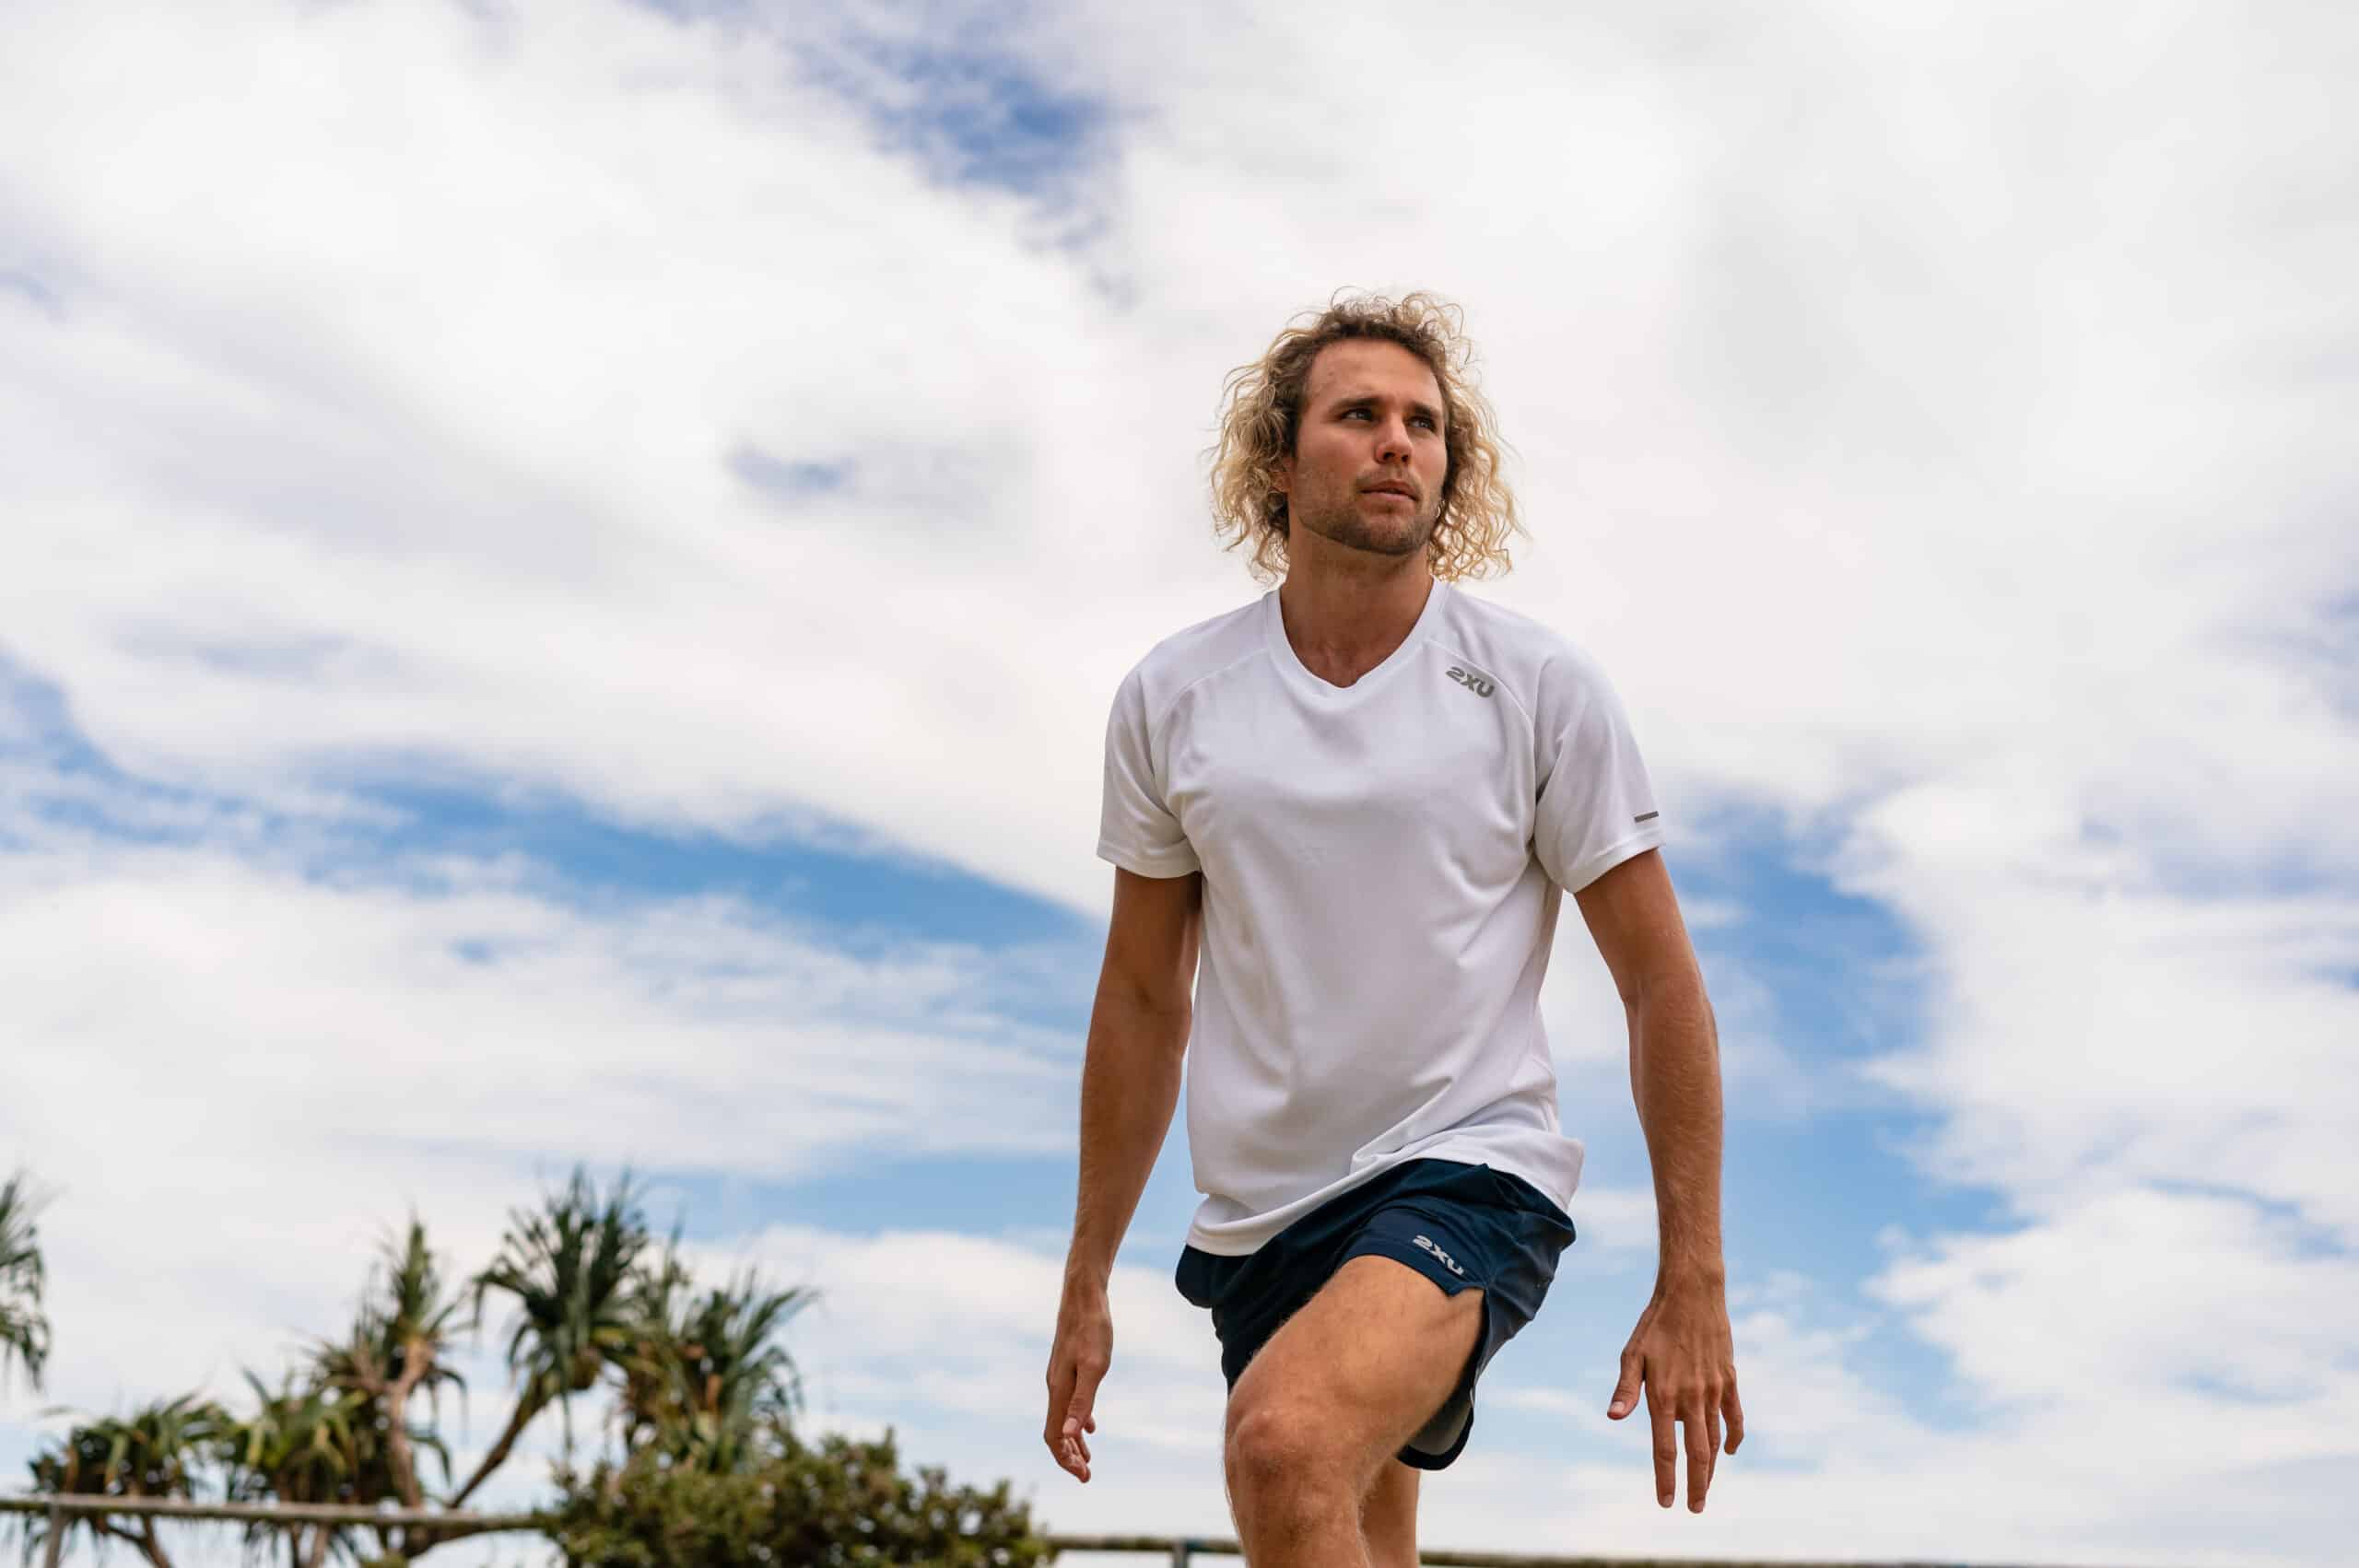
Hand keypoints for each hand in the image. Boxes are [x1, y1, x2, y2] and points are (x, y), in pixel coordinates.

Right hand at [1042, 1274, 1111, 1481]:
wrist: (1084, 1296)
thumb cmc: (1092, 1329)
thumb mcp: (1095, 1367)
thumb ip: (1082, 1402)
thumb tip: (1068, 1435)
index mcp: (1059, 1390)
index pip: (1054, 1436)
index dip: (1066, 1459)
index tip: (1083, 1476)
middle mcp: (1055, 1387)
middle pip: (1056, 1432)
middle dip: (1069, 1457)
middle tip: (1087, 1476)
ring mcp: (1060, 1377)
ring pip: (1062, 1418)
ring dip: (1073, 1442)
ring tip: (1087, 1460)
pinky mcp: (1068, 1367)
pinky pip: (1069, 1403)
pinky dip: (1077, 1421)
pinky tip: (1090, 1427)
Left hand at [1606, 1271, 1743, 1512]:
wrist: (1692, 1294)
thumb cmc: (1655, 1324)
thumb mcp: (1632, 1354)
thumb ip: (1625, 1389)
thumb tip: (1613, 1418)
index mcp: (1663, 1395)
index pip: (1665, 1449)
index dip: (1666, 1479)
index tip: (1666, 1503)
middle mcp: (1691, 1398)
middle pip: (1696, 1453)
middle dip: (1696, 1485)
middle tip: (1695, 1509)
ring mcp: (1713, 1390)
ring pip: (1716, 1439)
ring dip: (1712, 1467)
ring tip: (1706, 1487)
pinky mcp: (1729, 1379)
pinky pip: (1735, 1416)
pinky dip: (1733, 1437)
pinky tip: (1729, 1451)